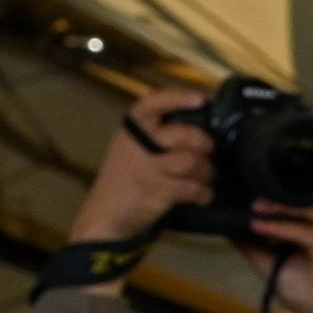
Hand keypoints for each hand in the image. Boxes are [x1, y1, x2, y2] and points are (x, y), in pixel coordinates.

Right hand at [67, 88, 212, 251]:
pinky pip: (193, 187)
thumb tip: (198, 128)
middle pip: (183, 134)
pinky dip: (203, 192)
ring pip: (192, 161)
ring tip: (205, 177)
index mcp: (131, 130)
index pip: (152, 103)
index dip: (178, 97)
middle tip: (208, 152)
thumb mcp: (132, 149)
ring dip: (206, 171)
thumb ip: (155, 136)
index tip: (200, 98)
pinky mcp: (157, 190)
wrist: (105, 215)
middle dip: (204, 143)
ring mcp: (147, 167)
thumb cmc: (124, 180)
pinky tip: (202, 195)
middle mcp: (137, 144)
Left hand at [249, 201, 312, 312]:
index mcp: (311, 225)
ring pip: (302, 208)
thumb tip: (227, 226)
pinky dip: (279, 227)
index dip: (269, 195)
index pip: (291, 200)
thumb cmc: (303, 292)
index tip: (242, 192)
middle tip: (245, 196)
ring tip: (253, 207)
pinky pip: (303, 230)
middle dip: (273, 195)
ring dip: (277, 206)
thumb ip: (249, 243)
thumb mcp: (267, 262)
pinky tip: (258, 226)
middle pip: (299, 199)